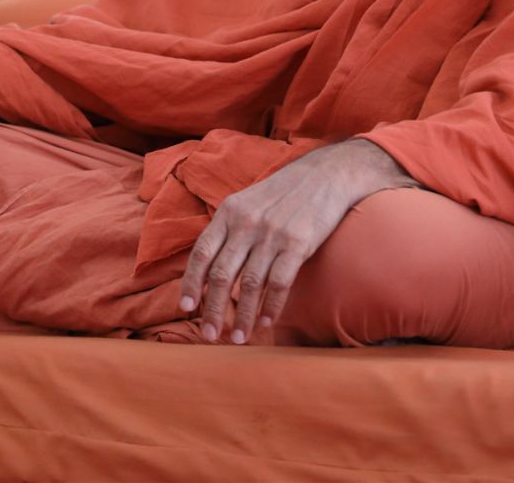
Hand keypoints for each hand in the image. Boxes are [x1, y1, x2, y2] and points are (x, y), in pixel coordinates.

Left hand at [179, 139, 418, 343]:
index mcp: (230, 211)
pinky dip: (271, 307)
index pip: (202, 252)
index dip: (191, 283)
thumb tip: (210, 268)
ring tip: (239, 338)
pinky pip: (279, 283)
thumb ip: (230, 229)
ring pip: (250, 285)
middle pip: (222, 274)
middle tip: (210, 335)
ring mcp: (272, 233)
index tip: (187, 308)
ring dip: (243, 317)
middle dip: (213, 310)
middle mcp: (247, 222)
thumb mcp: (249, 201)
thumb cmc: (285, 192)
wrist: (327, 174)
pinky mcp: (298, 243)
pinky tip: (266, 322)